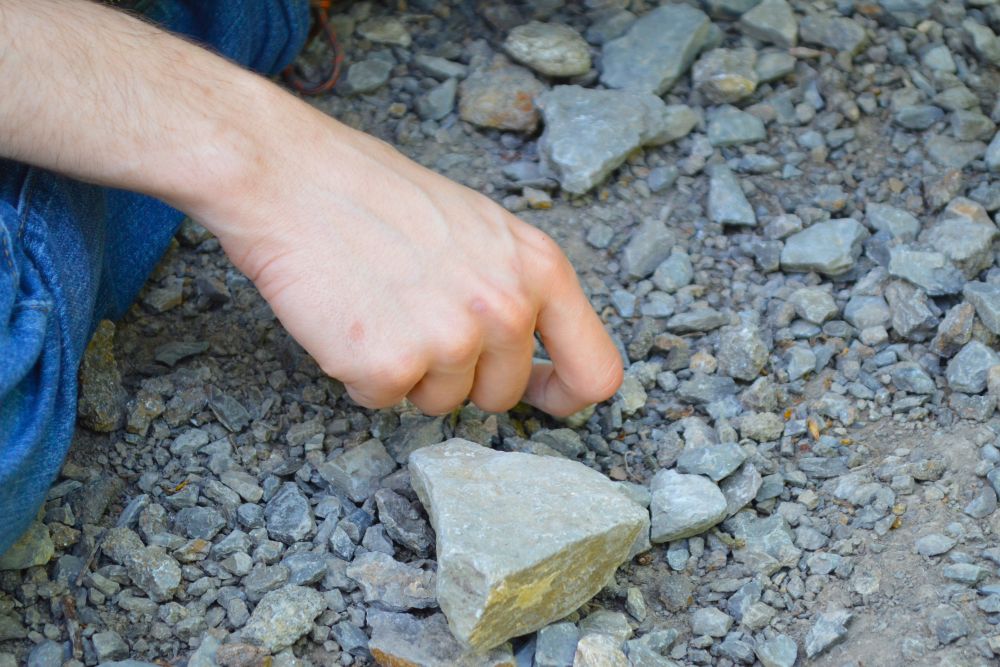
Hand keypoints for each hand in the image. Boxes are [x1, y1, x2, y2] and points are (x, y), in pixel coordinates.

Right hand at [192, 95, 622, 416]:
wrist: (292, 178)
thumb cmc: (379, 196)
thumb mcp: (481, 229)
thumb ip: (518, 288)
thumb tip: (530, 351)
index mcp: (539, 269)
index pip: (595, 372)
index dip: (565, 393)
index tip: (542, 396)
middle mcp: (506, 309)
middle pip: (503, 396)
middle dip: (461, 375)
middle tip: (416, 319)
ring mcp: (450, 341)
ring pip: (441, 403)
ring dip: (408, 372)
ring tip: (380, 307)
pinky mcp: (391, 366)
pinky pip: (383, 400)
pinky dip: (360, 372)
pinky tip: (348, 319)